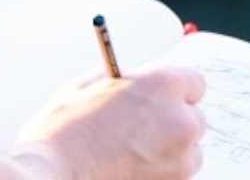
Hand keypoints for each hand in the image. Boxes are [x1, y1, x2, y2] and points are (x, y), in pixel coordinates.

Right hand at [13, 66, 205, 179]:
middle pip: (194, 118)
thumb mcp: (90, 83)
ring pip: (189, 151)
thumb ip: (125, 79)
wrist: (54, 174)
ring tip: (133, 151)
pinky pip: (177, 175)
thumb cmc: (65, 128)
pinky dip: (162, 172)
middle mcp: (179, 121)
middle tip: (143, 125)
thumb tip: (137, 80)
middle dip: (173, 120)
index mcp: (161, 85)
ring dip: (171, 149)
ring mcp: (180, 161)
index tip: (163, 96)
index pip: (194, 81)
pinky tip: (131, 167)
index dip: (176, 89)